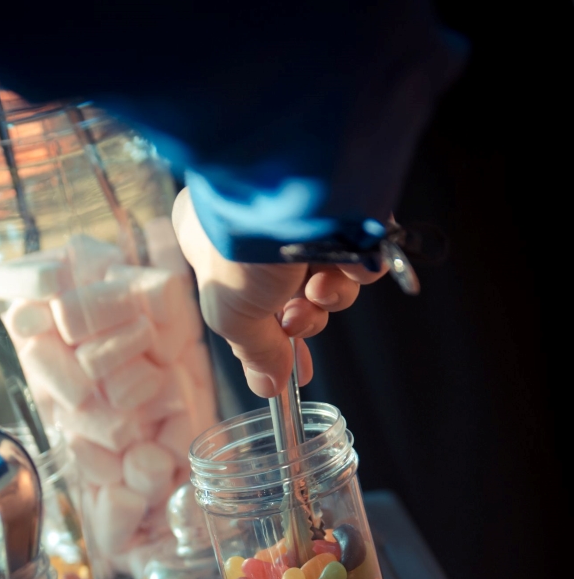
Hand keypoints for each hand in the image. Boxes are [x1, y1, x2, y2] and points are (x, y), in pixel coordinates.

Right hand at [173, 187, 387, 397]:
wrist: (288, 190)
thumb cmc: (241, 248)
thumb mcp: (233, 317)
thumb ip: (255, 353)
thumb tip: (267, 387)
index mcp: (215, 240)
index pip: (243, 301)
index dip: (268, 337)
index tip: (289, 369)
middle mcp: (259, 224)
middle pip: (290, 295)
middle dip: (301, 317)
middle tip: (299, 320)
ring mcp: (304, 213)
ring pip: (328, 277)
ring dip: (330, 297)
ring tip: (321, 290)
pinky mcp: (350, 203)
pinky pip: (362, 252)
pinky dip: (359, 270)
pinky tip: (346, 266)